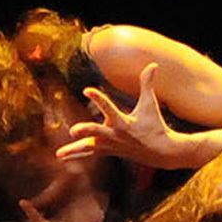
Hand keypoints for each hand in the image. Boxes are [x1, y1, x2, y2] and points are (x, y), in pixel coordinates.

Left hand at [58, 63, 190, 165]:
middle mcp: (116, 135)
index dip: (98, 99)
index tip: (86, 90)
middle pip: (97, 133)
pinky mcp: (109, 150)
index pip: (109, 109)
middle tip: (73, 131)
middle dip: (86, 132)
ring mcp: (111, 145)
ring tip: (59, 154)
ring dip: (74, 150)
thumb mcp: (151, 104)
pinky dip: (76, 154)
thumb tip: (153, 64)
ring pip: (90, 148)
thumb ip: (148, 84)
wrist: (162, 152)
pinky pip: (90, 153)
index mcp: (124, 123)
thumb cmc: (155, 124)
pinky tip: (62, 156)